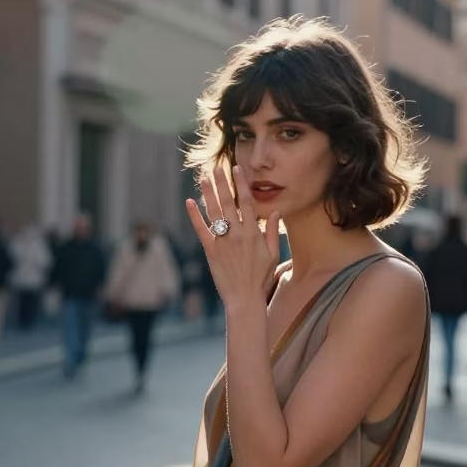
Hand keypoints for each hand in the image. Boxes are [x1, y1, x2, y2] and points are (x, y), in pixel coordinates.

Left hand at [185, 165, 280, 310]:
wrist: (244, 299)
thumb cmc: (261, 280)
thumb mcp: (273, 256)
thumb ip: (274, 233)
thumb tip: (277, 213)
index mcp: (254, 233)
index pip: (248, 202)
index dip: (242, 184)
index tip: (237, 169)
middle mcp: (238, 234)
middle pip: (229, 202)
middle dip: (223, 183)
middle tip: (217, 167)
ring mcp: (223, 242)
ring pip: (215, 212)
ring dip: (208, 193)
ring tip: (203, 178)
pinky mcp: (211, 251)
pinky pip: (201, 230)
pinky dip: (195, 216)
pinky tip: (189, 202)